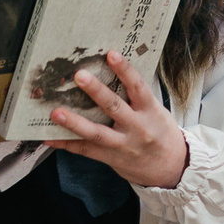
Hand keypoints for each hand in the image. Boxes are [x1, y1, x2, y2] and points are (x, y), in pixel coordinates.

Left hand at [52, 51, 190, 188]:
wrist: (173, 169)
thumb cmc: (162, 135)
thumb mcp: (157, 113)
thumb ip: (137, 98)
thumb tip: (113, 73)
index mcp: (150, 111)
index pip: (138, 87)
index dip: (125, 70)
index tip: (111, 54)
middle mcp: (137, 128)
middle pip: (114, 107)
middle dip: (95, 90)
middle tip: (79, 76)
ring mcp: (123, 144)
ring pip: (96, 132)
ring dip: (74, 122)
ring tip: (56, 112)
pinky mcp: (111, 158)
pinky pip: (86, 150)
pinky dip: (67, 143)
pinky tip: (50, 137)